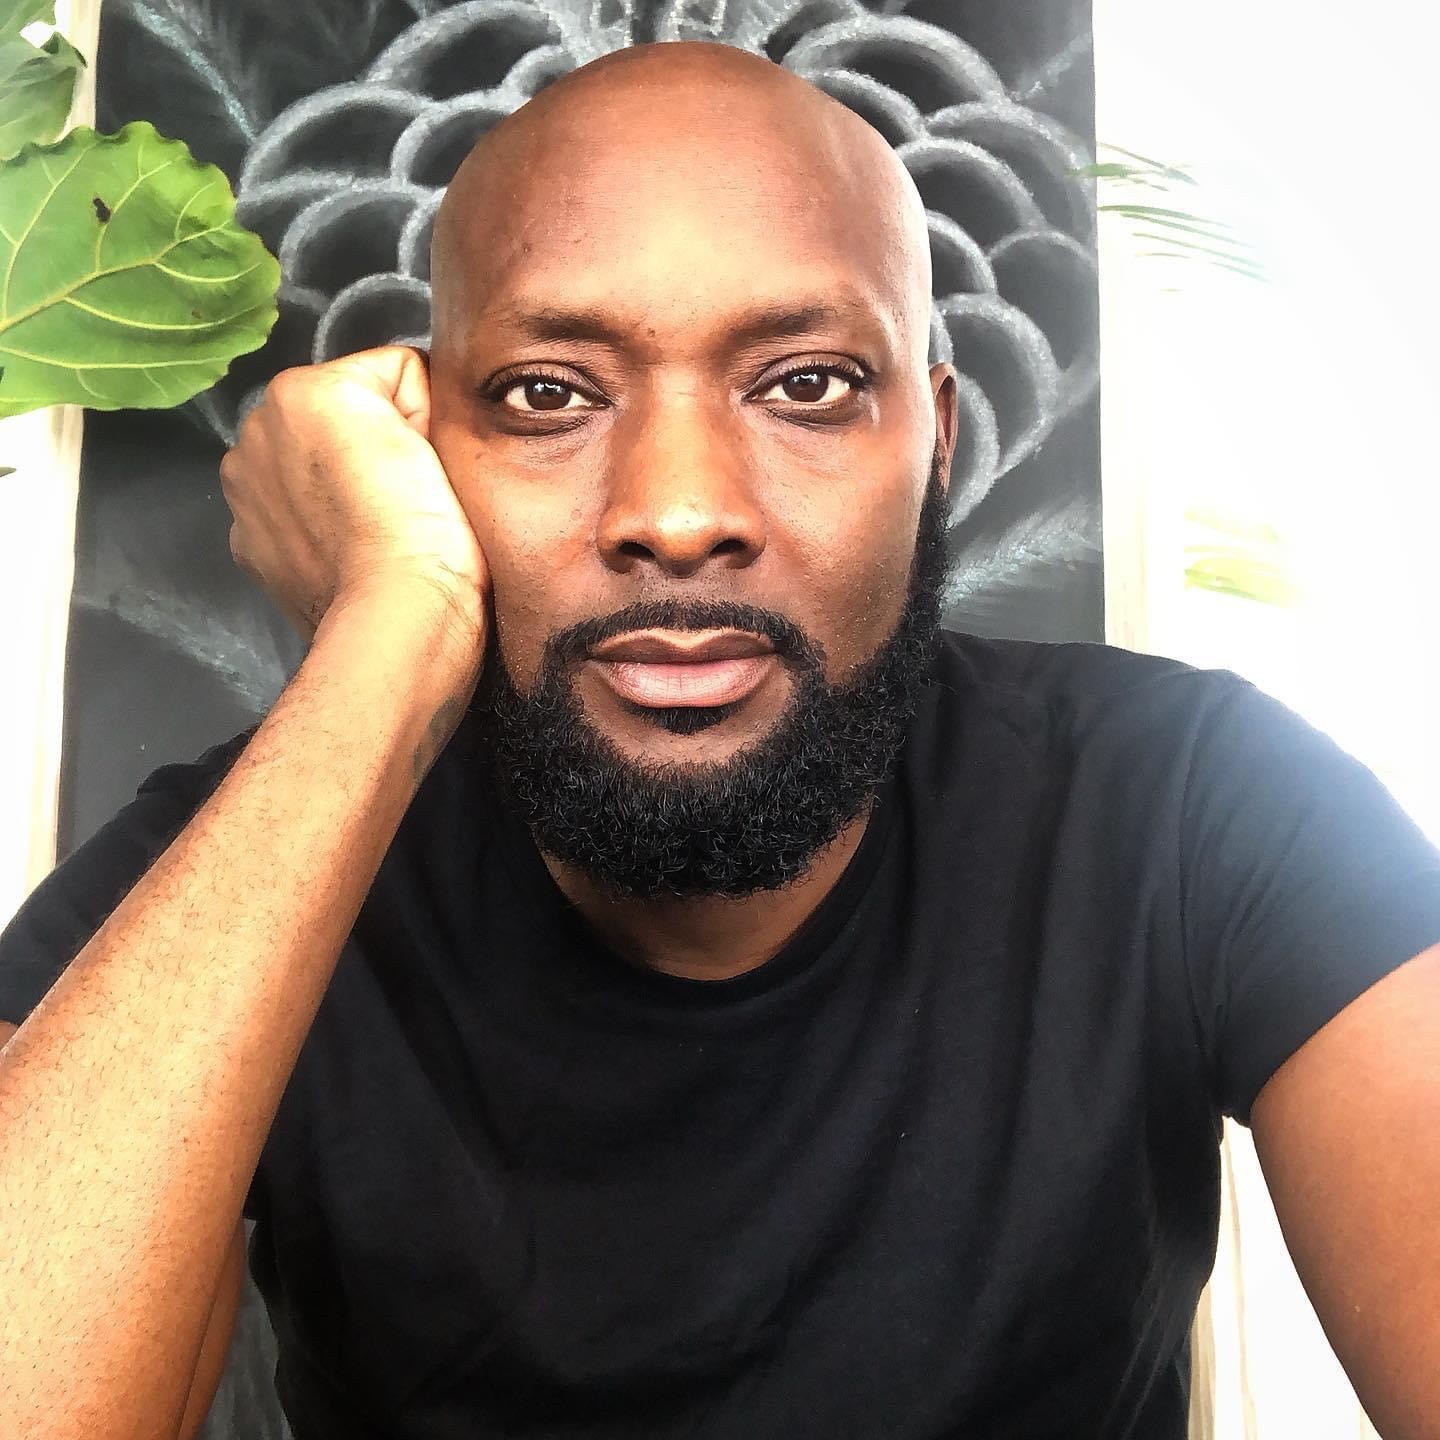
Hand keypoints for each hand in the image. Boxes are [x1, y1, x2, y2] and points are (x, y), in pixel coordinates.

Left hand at [220, 346, 488, 654]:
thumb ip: (419, 391)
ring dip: (335, 484)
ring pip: (307, 465)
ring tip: (376, 528)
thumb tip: (417, 402)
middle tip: (406, 495)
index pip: (389, 376)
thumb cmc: (431, 526)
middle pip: (336, 417)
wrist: (401, 618)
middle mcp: (256, 429)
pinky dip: (313, 528)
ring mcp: (244, 492)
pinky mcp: (246, 546)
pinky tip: (345, 553)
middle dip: (366, 444)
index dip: (422, 415)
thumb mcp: (444, 424)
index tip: (432, 459)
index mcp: (304, 389)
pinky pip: (290, 515)